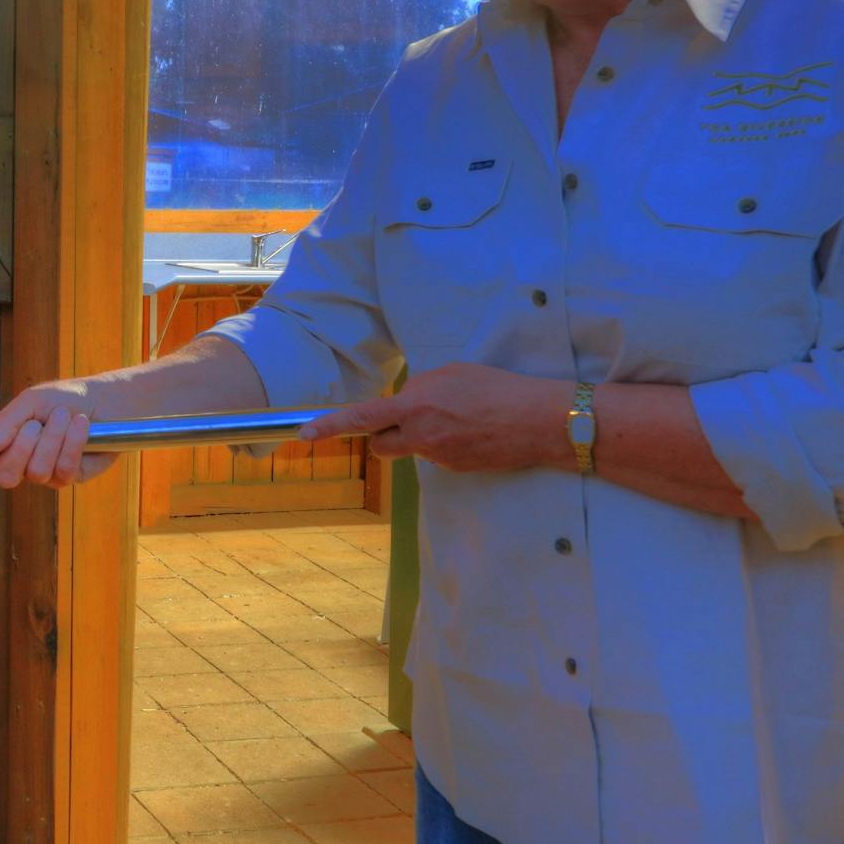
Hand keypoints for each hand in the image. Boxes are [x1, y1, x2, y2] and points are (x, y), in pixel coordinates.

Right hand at [0, 378, 104, 487]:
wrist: (104, 400)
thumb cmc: (64, 398)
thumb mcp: (32, 401)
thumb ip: (6, 424)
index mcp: (2, 439)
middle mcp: (20, 461)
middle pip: (4, 476)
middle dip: (21, 449)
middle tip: (36, 425)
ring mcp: (44, 473)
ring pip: (36, 472)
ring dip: (53, 438)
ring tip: (65, 416)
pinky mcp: (69, 478)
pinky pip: (63, 471)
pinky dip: (73, 443)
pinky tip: (82, 426)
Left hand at [297, 363, 569, 472]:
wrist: (539, 421)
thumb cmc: (497, 388)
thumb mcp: (451, 374)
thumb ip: (419, 389)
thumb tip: (406, 401)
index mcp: (415, 405)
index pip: (362, 417)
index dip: (331, 425)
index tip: (304, 433)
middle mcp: (421, 435)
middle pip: (381, 444)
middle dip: (382, 435)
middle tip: (404, 420)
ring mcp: (438, 456)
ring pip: (413, 448)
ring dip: (421, 436)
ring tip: (457, 418)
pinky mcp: (455, 469)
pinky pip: (437, 455)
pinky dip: (446, 443)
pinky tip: (472, 431)